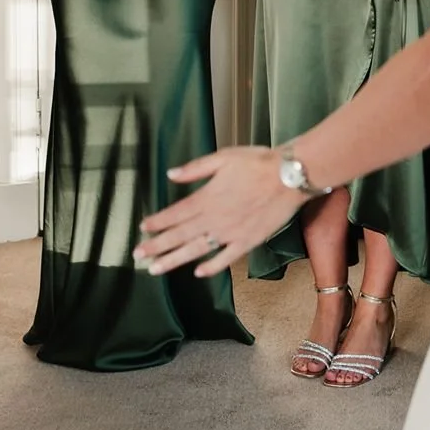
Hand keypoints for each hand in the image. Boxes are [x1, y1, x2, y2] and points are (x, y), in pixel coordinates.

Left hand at [132, 147, 300, 277]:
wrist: (290, 176)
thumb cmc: (258, 163)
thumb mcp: (223, 157)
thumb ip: (195, 168)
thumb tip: (171, 174)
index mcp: (207, 197)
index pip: (175, 213)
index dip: (157, 222)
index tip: (142, 229)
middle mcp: (215, 218)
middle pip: (180, 235)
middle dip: (157, 246)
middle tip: (138, 256)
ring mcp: (231, 233)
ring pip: (197, 250)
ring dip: (174, 260)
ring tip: (156, 269)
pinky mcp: (248, 241)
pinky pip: (226, 258)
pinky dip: (211, 267)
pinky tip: (198, 273)